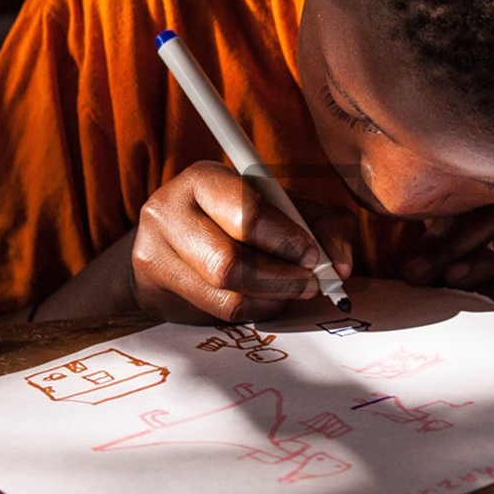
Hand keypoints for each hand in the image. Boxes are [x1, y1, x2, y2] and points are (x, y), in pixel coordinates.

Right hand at [131, 161, 355, 323]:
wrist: (174, 248)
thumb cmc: (240, 223)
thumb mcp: (285, 209)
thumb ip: (325, 225)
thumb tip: (341, 266)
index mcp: (203, 179)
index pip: (246, 212)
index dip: (286, 239)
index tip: (311, 254)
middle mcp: (167, 211)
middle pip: (229, 263)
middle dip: (281, 278)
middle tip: (310, 282)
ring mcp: (153, 253)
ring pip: (224, 295)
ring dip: (272, 299)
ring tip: (291, 291)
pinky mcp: (153, 292)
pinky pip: (216, 313)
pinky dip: (254, 311)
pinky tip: (265, 300)